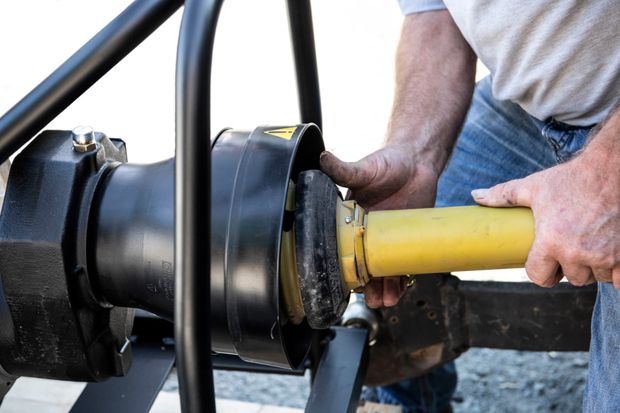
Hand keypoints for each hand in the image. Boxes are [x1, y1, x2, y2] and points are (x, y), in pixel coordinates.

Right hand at [320, 144, 439, 306]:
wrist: (418, 161)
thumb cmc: (388, 163)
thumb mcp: (364, 169)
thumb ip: (344, 169)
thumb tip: (323, 159)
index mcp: (350, 221)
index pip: (343, 249)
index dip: (345, 267)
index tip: (347, 282)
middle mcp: (367, 234)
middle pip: (363, 266)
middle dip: (366, 285)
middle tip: (370, 298)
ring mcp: (388, 239)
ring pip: (384, 271)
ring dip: (385, 288)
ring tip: (388, 300)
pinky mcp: (408, 240)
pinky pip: (404, 265)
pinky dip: (403, 280)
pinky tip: (401, 290)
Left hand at [472, 149, 619, 288]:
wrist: (612, 170)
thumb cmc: (570, 179)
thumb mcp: (533, 187)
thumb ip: (503, 195)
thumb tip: (475, 196)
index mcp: (551, 241)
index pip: (538, 277)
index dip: (539, 270)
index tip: (542, 262)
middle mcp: (577, 253)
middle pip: (569, 278)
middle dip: (567, 267)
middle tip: (568, 249)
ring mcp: (605, 256)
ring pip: (594, 278)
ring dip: (591, 268)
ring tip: (587, 247)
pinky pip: (618, 280)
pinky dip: (615, 272)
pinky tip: (609, 255)